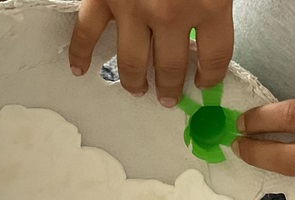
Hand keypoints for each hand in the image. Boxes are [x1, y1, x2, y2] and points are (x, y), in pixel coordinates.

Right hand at [69, 0, 233, 106]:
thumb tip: (210, 23)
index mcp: (209, 2)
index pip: (214, 57)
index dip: (211, 76)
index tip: (206, 82)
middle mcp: (171, 13)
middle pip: (171, 66)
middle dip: (171, 87)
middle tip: (169, 97)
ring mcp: (132, 9)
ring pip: (131, 62)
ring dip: (135, 81)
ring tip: (137, 90)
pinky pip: (87, 33)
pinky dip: (79, 53)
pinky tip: (79, 69)